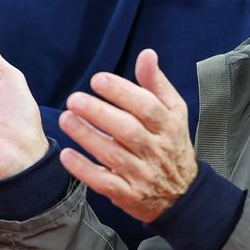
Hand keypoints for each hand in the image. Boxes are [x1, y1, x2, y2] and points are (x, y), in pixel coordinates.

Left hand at [58, 50, 196, 222]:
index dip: (121, 92)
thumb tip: (146, 54)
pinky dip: (85, 169)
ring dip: (87, 137)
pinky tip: (67, 155)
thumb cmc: (172, 145)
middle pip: (128, 130)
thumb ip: (156, 84)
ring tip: (66, 119)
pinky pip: (105, 182)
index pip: (146, 106)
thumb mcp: (174, 112)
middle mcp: (156, 150)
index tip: (97, 80)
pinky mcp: (128, 194)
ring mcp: (142, 174)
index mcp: (168, 126)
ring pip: (113, 155)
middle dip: (99, 113)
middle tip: (75, 99)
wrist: (182, 195)